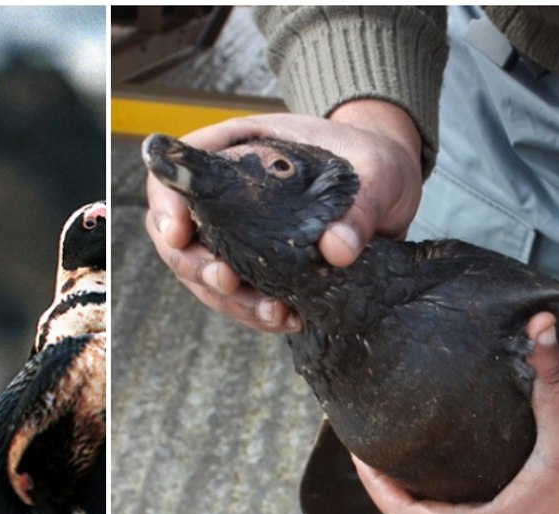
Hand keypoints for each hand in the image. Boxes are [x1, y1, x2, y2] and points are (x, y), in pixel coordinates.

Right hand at [144, 100, 422, 332]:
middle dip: (194, 265)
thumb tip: (336, 250)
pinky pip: (239, 296)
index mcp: (238, 150)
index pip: (180, 173)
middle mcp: (228, 195)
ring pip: (203, 274)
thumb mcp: (377, 172)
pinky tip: (288, 319)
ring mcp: (239, 234)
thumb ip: (359, 206)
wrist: (391, 187)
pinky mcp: (260, 266)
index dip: (167, 204)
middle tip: (226, 281)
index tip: (179, 233)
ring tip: (269, 313)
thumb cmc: (375, 161)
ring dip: (226, 300)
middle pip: (178, 234)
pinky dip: (255, 313)